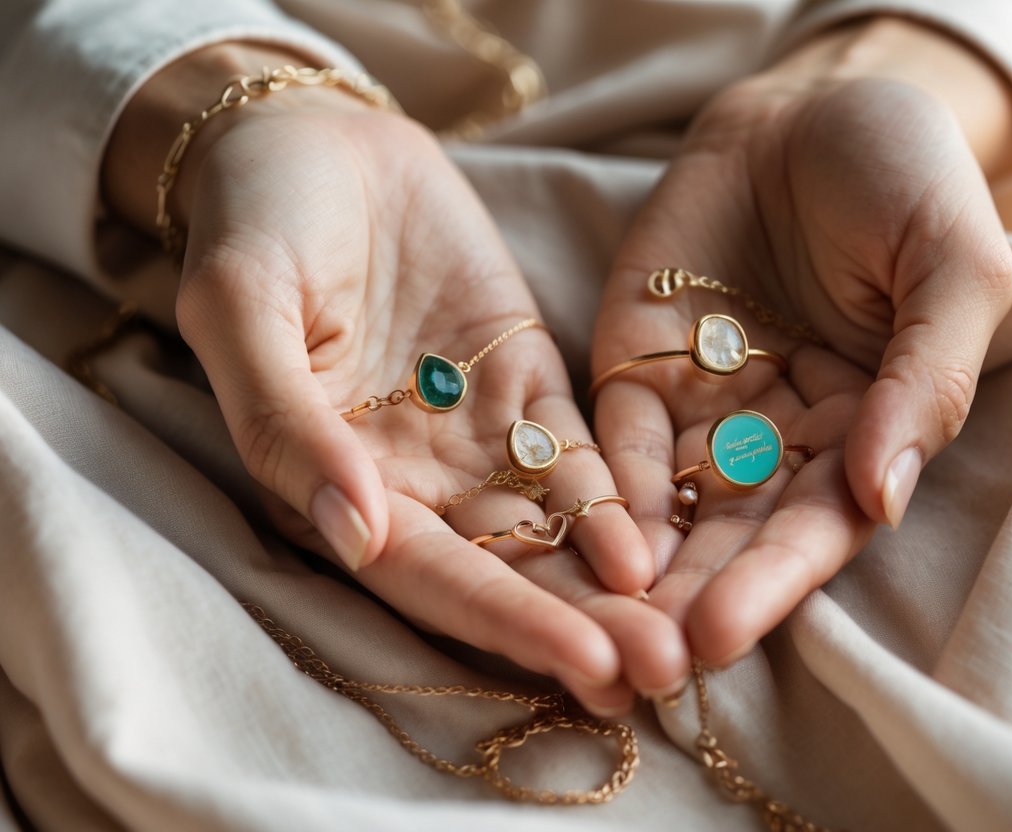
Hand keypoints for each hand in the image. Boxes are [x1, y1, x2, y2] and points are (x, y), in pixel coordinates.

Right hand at [104, 45, 688, 713]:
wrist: (314, 141)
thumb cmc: (256, 220)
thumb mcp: (245, 306)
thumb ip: (287, 422)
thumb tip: (351, 531)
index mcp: (334, 479)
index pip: (427, 573)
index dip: (506, 620)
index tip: (586, 665)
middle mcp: (413, 478)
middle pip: (505, 571)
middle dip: (582, 625)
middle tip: (667, 672)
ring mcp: (475, 434)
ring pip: (551, 528)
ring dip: (615, 584)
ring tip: (688, 634)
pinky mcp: (526, 384)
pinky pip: (577, 453)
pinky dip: (618, 498)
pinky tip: (668, 539)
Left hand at [592, 18, 1011, 663]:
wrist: (810, 101)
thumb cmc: (906, 178)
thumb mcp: (952, 267)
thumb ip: (926, 380)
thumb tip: (884, 495)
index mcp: (864, 430)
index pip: (818, 524)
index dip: (772, 582)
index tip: (722, 633)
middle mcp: (779, 437)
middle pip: (733, 532)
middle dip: (688, 595)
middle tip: (640, 658)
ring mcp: (702, 406)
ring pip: (667, 502)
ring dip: (633, 566)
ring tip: (592, 624)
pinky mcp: (636, 367)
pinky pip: (611, 435)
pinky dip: (592, 485)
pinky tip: (565, 533)